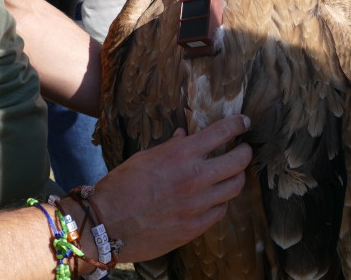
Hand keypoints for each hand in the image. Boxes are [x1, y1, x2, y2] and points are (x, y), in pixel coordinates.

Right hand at [92, 115, 252, 261]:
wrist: (106, 224)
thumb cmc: (120, 187)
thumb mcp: (144, 158)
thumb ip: (170, 147)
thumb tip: (185, 135)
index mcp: (180, 155)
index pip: (222, 132)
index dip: (238, 125)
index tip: (244, 123)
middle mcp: (194, 177)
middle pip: (238, 161)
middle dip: (245, 152)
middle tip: (243, 149)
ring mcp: (197, 205)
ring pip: (234, 187)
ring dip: (236, 177)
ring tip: (231, 174)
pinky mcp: (195, 227)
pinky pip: (220, 210)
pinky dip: (221, 201)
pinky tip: (215, 197)